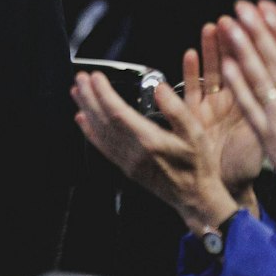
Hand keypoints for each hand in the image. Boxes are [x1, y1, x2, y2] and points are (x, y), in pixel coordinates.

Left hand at [72, 30, 258, 231]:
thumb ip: (176, 109)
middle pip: (103, 120)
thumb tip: (160, 88)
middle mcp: (134, 152)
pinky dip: (90, 132)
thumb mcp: (196, 133)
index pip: (117, 112)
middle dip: (89, 97)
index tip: (96, 77)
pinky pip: (103, 147)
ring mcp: (127, 161)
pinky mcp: (126, 168)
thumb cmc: (198, 166)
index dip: (103, 93)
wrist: (195, 198)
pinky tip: (82, 121)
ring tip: (77, 93)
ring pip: (100, 133)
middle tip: (80, 78)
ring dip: (86, 110)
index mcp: (150, 141)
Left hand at [220, 1, 275, 236]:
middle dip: (255, 29)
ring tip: (227, 26)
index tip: (265, 6)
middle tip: (240, 6)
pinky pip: (248, 106)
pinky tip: (226, 65)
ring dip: (241, 49)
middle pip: (272, 58)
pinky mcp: (265, 135)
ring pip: (256, 77)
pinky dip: (237, 85)